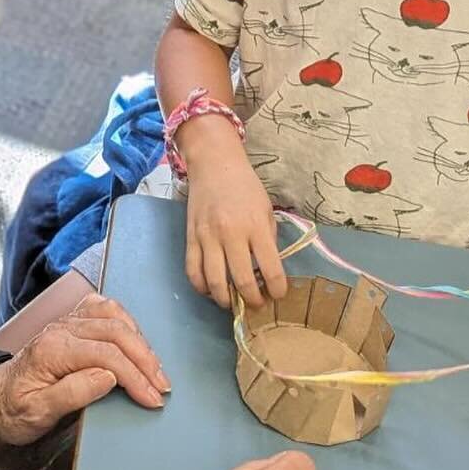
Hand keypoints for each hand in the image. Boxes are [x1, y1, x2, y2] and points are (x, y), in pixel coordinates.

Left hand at [0, 294, 170, 444]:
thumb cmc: (13, 410)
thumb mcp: (37, 413)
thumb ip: (72, 393)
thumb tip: (108, 376)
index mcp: (53, 350)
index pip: (106, 356)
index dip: (135, 376)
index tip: (152, 398)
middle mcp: (61, 329)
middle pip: (115, 332)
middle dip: (145, 359)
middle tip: (162, 386)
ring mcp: (67, 323)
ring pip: (113, 316)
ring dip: (139, 340)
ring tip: (155, 368)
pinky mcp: (71, 323)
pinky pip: (103, 310)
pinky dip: (125, 321)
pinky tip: (136, 340)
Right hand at [184, 128, 286, 310]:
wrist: (214, 165)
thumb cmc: (245, 187)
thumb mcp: (266, 210)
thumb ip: (267, 240)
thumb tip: (266, 272)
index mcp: (256, 226)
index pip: (271, 270)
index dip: (277, 290)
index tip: (278, 295)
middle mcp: (231, 233)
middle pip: (242, 281)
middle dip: (252, 301)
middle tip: (256, 303)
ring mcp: (208, 237)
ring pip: (214, 282)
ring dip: (225, 300)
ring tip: (233, 301)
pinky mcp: (191, 238)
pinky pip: (192, 271)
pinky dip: (202, 287)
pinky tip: (211, 289)